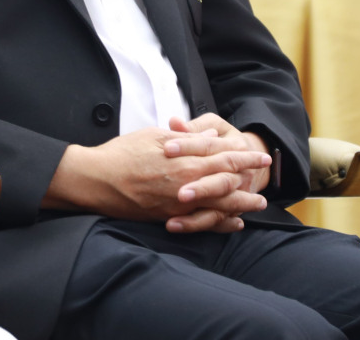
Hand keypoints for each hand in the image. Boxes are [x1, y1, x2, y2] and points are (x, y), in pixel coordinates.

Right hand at [42, 127, 269, 229]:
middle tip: (264, 178)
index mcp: (184, 161)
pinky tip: (232, 223)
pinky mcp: (168, 217)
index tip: (261, 155)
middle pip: (227, 183)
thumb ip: (187, 139)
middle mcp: (185, 185)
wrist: (95, 180)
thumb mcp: (155, 136)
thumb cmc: (121, 153)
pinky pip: (202, 222)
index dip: (245, 156)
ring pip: (219, 206)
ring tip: (256, 203)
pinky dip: (220, 222)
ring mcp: (178, 204)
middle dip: (249, 181)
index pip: (223, 157)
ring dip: (240, 204)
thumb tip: (212, 136)